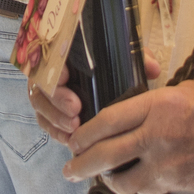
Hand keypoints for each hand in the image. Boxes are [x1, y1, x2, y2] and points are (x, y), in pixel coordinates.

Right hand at [28, 50, 161, 142]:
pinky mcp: (50, 114)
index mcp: (65, 53)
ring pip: (41, 107)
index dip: (54, 67)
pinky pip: (46, 123)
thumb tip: (152, 68)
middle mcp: (51, 72)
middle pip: (41, 85)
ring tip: (73, 128)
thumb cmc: (115, 65)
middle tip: (75, 110)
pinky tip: (68, 140)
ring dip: (55, 119)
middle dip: (56, 100)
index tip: (66, 76)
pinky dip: (55, 132)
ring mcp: (48, 94)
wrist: (108, 79)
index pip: (51, 57)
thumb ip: (138, 57)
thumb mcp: (126, 57)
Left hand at [62, 80, 193, 193]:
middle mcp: (158, 136)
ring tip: (101, 178)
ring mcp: (168, 165)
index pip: (108, 121)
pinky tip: (134, 181)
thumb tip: (130, 114)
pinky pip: (147, 190)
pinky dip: (136, 187)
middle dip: (81, 165)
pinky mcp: (180, 185)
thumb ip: (153, 104)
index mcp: (158, 106)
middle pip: (106, 155)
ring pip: (123, 182)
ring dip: (107, 181)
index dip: (85, 133)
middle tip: (69, 169)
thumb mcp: (184, 91)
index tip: (73, 139)